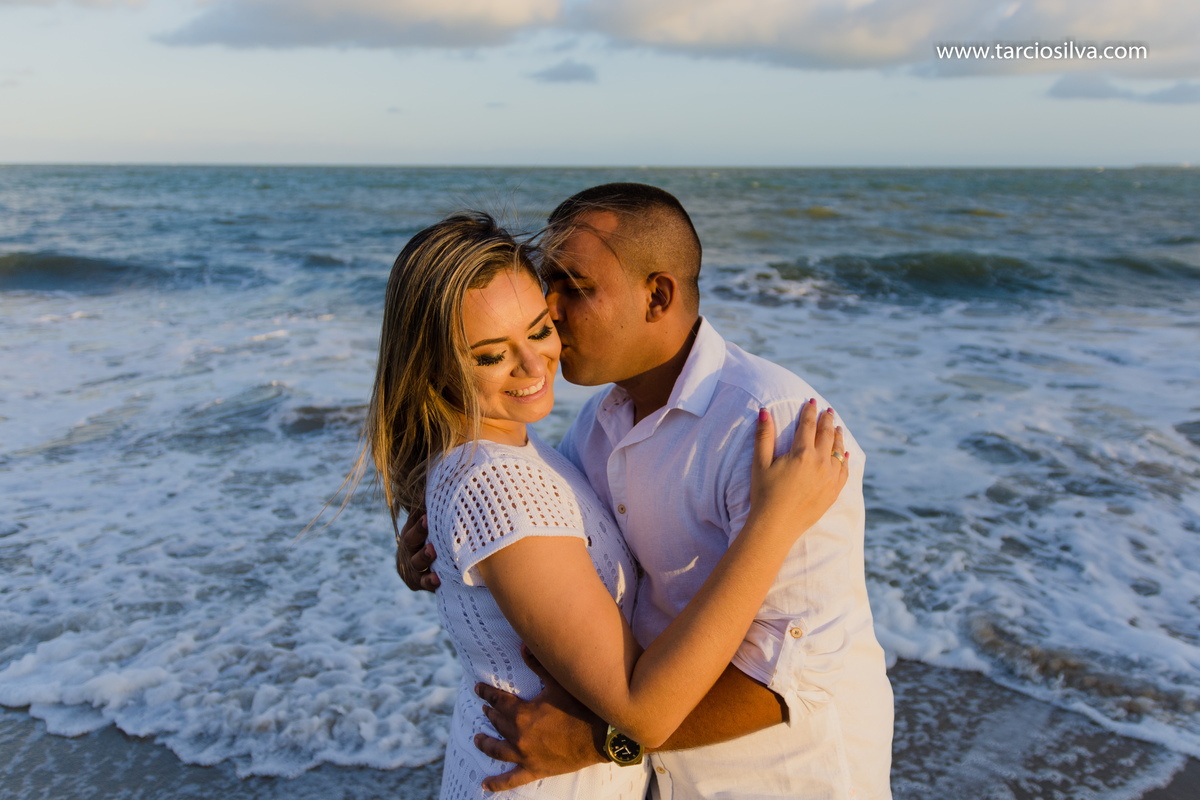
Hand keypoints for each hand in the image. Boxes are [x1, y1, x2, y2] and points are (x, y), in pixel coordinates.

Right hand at [394, 511, 438, 591]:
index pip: (412, 521)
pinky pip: (422, 583)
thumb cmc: (433, 539)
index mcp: (412, 529)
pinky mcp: (418, 582)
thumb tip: (451, 478)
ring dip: (423, 555)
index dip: (419, 516)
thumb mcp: (432, 523)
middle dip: (419, 531)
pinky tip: (437, 579)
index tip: (427, 512)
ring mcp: (412, 565)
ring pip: (415, 561)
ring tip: (433, 551)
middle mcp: (409, 547)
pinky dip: (429, 581)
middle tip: (428, 522)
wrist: (420, 568)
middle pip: (410, 538)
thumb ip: (437, 509)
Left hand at [473, 645, 605, 790]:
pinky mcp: (535, 769)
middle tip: (484, 707)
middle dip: (490, 713)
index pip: (498, 700)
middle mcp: (519, 736)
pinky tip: (484, 783)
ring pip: (497, 750)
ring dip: (485, 743)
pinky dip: (497, 783)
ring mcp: (525, 755)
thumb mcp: (558, 683)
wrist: (601, 736)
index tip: (478, 688)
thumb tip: (523, 646)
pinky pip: (511, 779)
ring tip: (477, 738)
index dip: (487, 693)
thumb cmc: (580, 707)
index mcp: (522, 713)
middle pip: (498, 722)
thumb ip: (539, 664)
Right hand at [749, 400, 848, 535]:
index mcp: (801, 453)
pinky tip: (845, 454)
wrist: (776, 526)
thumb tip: (764, 411)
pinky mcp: (833, 492)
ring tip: (837, 427)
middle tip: (828, 410)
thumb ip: (764, 436)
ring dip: (838, 436)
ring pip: (838, 451)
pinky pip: (844, 471)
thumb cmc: (764, 494)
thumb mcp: (760, 463)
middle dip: (827, 420)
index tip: (811, 402)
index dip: (809, 411)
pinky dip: (845, 459)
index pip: (808, 425)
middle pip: (826, 434)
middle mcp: (820, 463)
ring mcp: (830, 478)